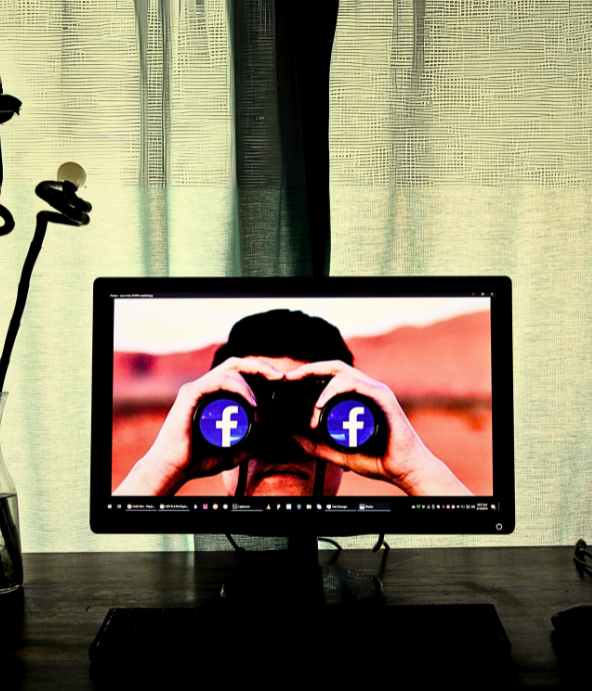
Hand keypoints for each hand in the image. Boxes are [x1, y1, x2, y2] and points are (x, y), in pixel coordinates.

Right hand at [113, 357, 284, 495]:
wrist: (174, 469)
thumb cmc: (198, 459)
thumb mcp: (233, 450)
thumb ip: (249, 444)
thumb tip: (268, 437)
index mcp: (213, 394)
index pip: (239, 372)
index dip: (261, 372)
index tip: (281, 382)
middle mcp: (205, 386)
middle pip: (236, 364)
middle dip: (261, 366)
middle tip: (280, 378)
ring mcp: (197, 388)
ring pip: (230, 370)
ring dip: (251, 385)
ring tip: (260, 407)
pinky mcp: (190, 394)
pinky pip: (218, 380)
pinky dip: (238, 387)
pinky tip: (251, 402)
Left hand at [285, 361, 472, 495]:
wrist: (404, 470)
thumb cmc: (378, 459)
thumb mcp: (338, 452)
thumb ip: (316, 445)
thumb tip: (292, 436)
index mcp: (358, 397)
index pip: (330, 376)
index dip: (309, 374)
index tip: (288, 383)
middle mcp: (366, 389)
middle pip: (333, 367)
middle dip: (308, 369)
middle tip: (288, 379)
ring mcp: (375, 390)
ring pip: (341, 373)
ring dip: (319, 388)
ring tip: (310, 411)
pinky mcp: (382, 396)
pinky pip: (353, 384)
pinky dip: (332, 391)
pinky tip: (320, 406)